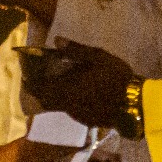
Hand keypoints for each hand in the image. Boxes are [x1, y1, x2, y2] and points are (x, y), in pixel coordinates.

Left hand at [21, 38, 135, 128]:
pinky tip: (78, 94)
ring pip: (58, 106)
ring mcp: (77, 115)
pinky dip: (68, 102)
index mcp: (66, 89)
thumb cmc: (115, 77)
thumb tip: (56, 41)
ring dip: (55, 96)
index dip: (30, 83)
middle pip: (45, 100)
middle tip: (39, 80)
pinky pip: (71, 110)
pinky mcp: (87, 120)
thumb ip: (76, 50)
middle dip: (40, 91)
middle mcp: (67, 105)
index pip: (39, 89)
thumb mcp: (98, 57)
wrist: (134, 104)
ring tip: (59, 84)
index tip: (26, 76)